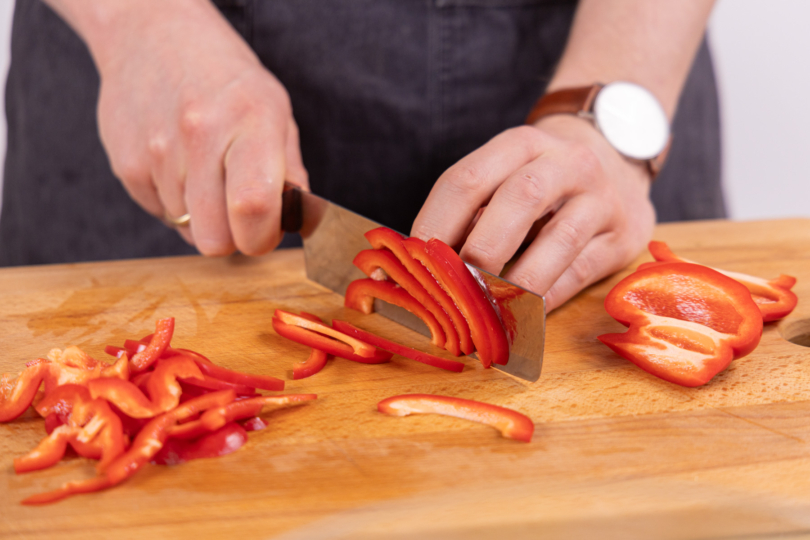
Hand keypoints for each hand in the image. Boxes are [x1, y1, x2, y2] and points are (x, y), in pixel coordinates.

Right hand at [92, 1, 306, 255]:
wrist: (152, 36)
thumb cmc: (227, 81)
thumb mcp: (275, 112)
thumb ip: (290, 172)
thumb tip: (299, 222)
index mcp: (251, 121)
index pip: (254, 206)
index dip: (262, 237)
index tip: (265, 231)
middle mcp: (201, 135)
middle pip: (215, 239)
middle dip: (233, 236)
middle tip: (238, 210)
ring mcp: (157, 152)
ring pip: (188, 230)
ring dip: (203, 215)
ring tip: (206, 170)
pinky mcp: (127, 166)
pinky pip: (161, 214)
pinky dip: (175, 201)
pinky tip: (179, 165)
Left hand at [411, 114, 655, 311]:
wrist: (617, 161)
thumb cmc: (540, 180)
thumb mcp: (505, 177)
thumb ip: (469, 214)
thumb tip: (420, 270)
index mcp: (521, 144)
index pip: (467, 180)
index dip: (433, 224)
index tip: (412, 263)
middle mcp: (565, 163)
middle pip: (518, 199)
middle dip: (479, 251)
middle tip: (453, 290)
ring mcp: (601, 198)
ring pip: (557, 242)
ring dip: (515, 284)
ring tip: (484, 312)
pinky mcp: (622, 236)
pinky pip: (578, 273)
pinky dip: (544, 300)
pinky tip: (517, 315)